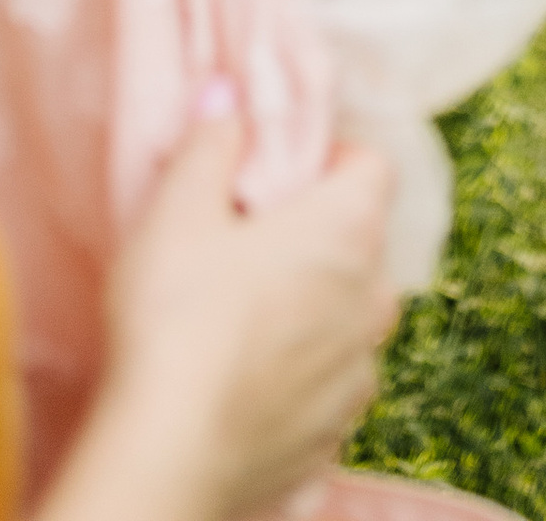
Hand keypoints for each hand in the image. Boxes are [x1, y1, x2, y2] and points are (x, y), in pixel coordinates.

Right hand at [43, 94, 399, 520]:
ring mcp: (362, 369)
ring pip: (348, 316)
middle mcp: (377, 294)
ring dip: (311, 310)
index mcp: (351, 228)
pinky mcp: (337, 431)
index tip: (277, 176)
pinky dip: (300, 376)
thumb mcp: (178, 211)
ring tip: (240, 322)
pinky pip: (329, 383)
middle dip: (314, 237)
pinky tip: (246, 382)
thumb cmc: (177, 318)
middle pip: (360, 241)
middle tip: (246, 248)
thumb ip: (212, 143)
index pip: (372, 163)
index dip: (327, 159)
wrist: (169, 454)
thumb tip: (227, 92)